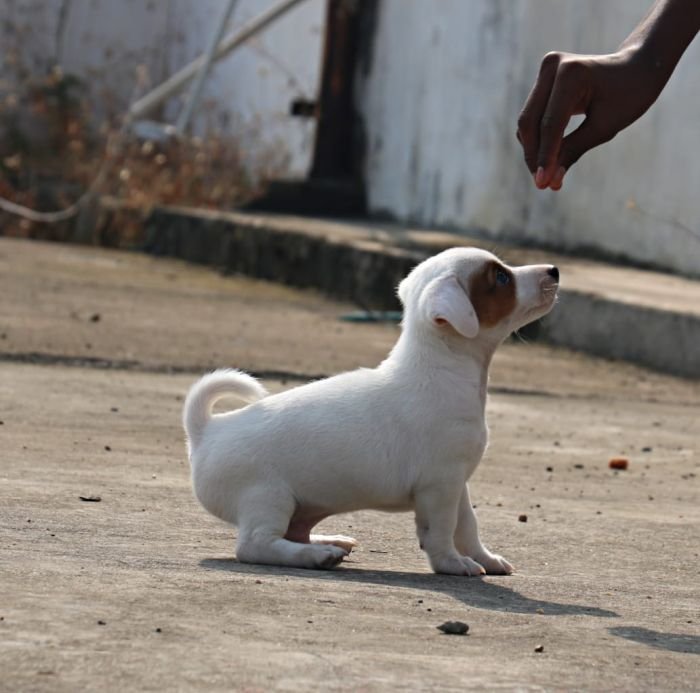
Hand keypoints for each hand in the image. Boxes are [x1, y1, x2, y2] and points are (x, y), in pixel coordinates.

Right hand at [517, 49, 667, 189]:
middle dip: (534, 156)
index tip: (543, 184)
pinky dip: (538, 140)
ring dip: (534, 150)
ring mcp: (546, 71)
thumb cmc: (629, 95)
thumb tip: (550, 182)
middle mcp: (553, 67)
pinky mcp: (543, 81)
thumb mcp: (604, 127)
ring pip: (528, 122)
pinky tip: (549, 157)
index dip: (545, 157)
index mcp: (572, 73)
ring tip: (548, 174)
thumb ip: (573, 151)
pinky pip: (532, 118)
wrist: (638, 66)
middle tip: (542, 184)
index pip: (550, 124)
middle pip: (530, 122)